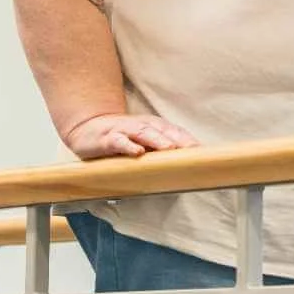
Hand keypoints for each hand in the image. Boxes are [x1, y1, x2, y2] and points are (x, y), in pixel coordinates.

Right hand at [63, 113, 199, 159]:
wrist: (88, 128)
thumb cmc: (122, 138)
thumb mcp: (144, 142)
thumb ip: (161, 152)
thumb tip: (185, 167)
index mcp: (154, 127)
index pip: (176, 132)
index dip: (190, 141)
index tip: (205, 153)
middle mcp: (142, 126)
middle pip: (164, 131)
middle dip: (180, 139)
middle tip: (193, 150)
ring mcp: (125, 131)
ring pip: (144, 133)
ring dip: (158, 140)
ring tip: (170, 148)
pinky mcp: (107, 138)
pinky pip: (119, 141)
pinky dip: (129, 145)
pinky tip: (138, 152)